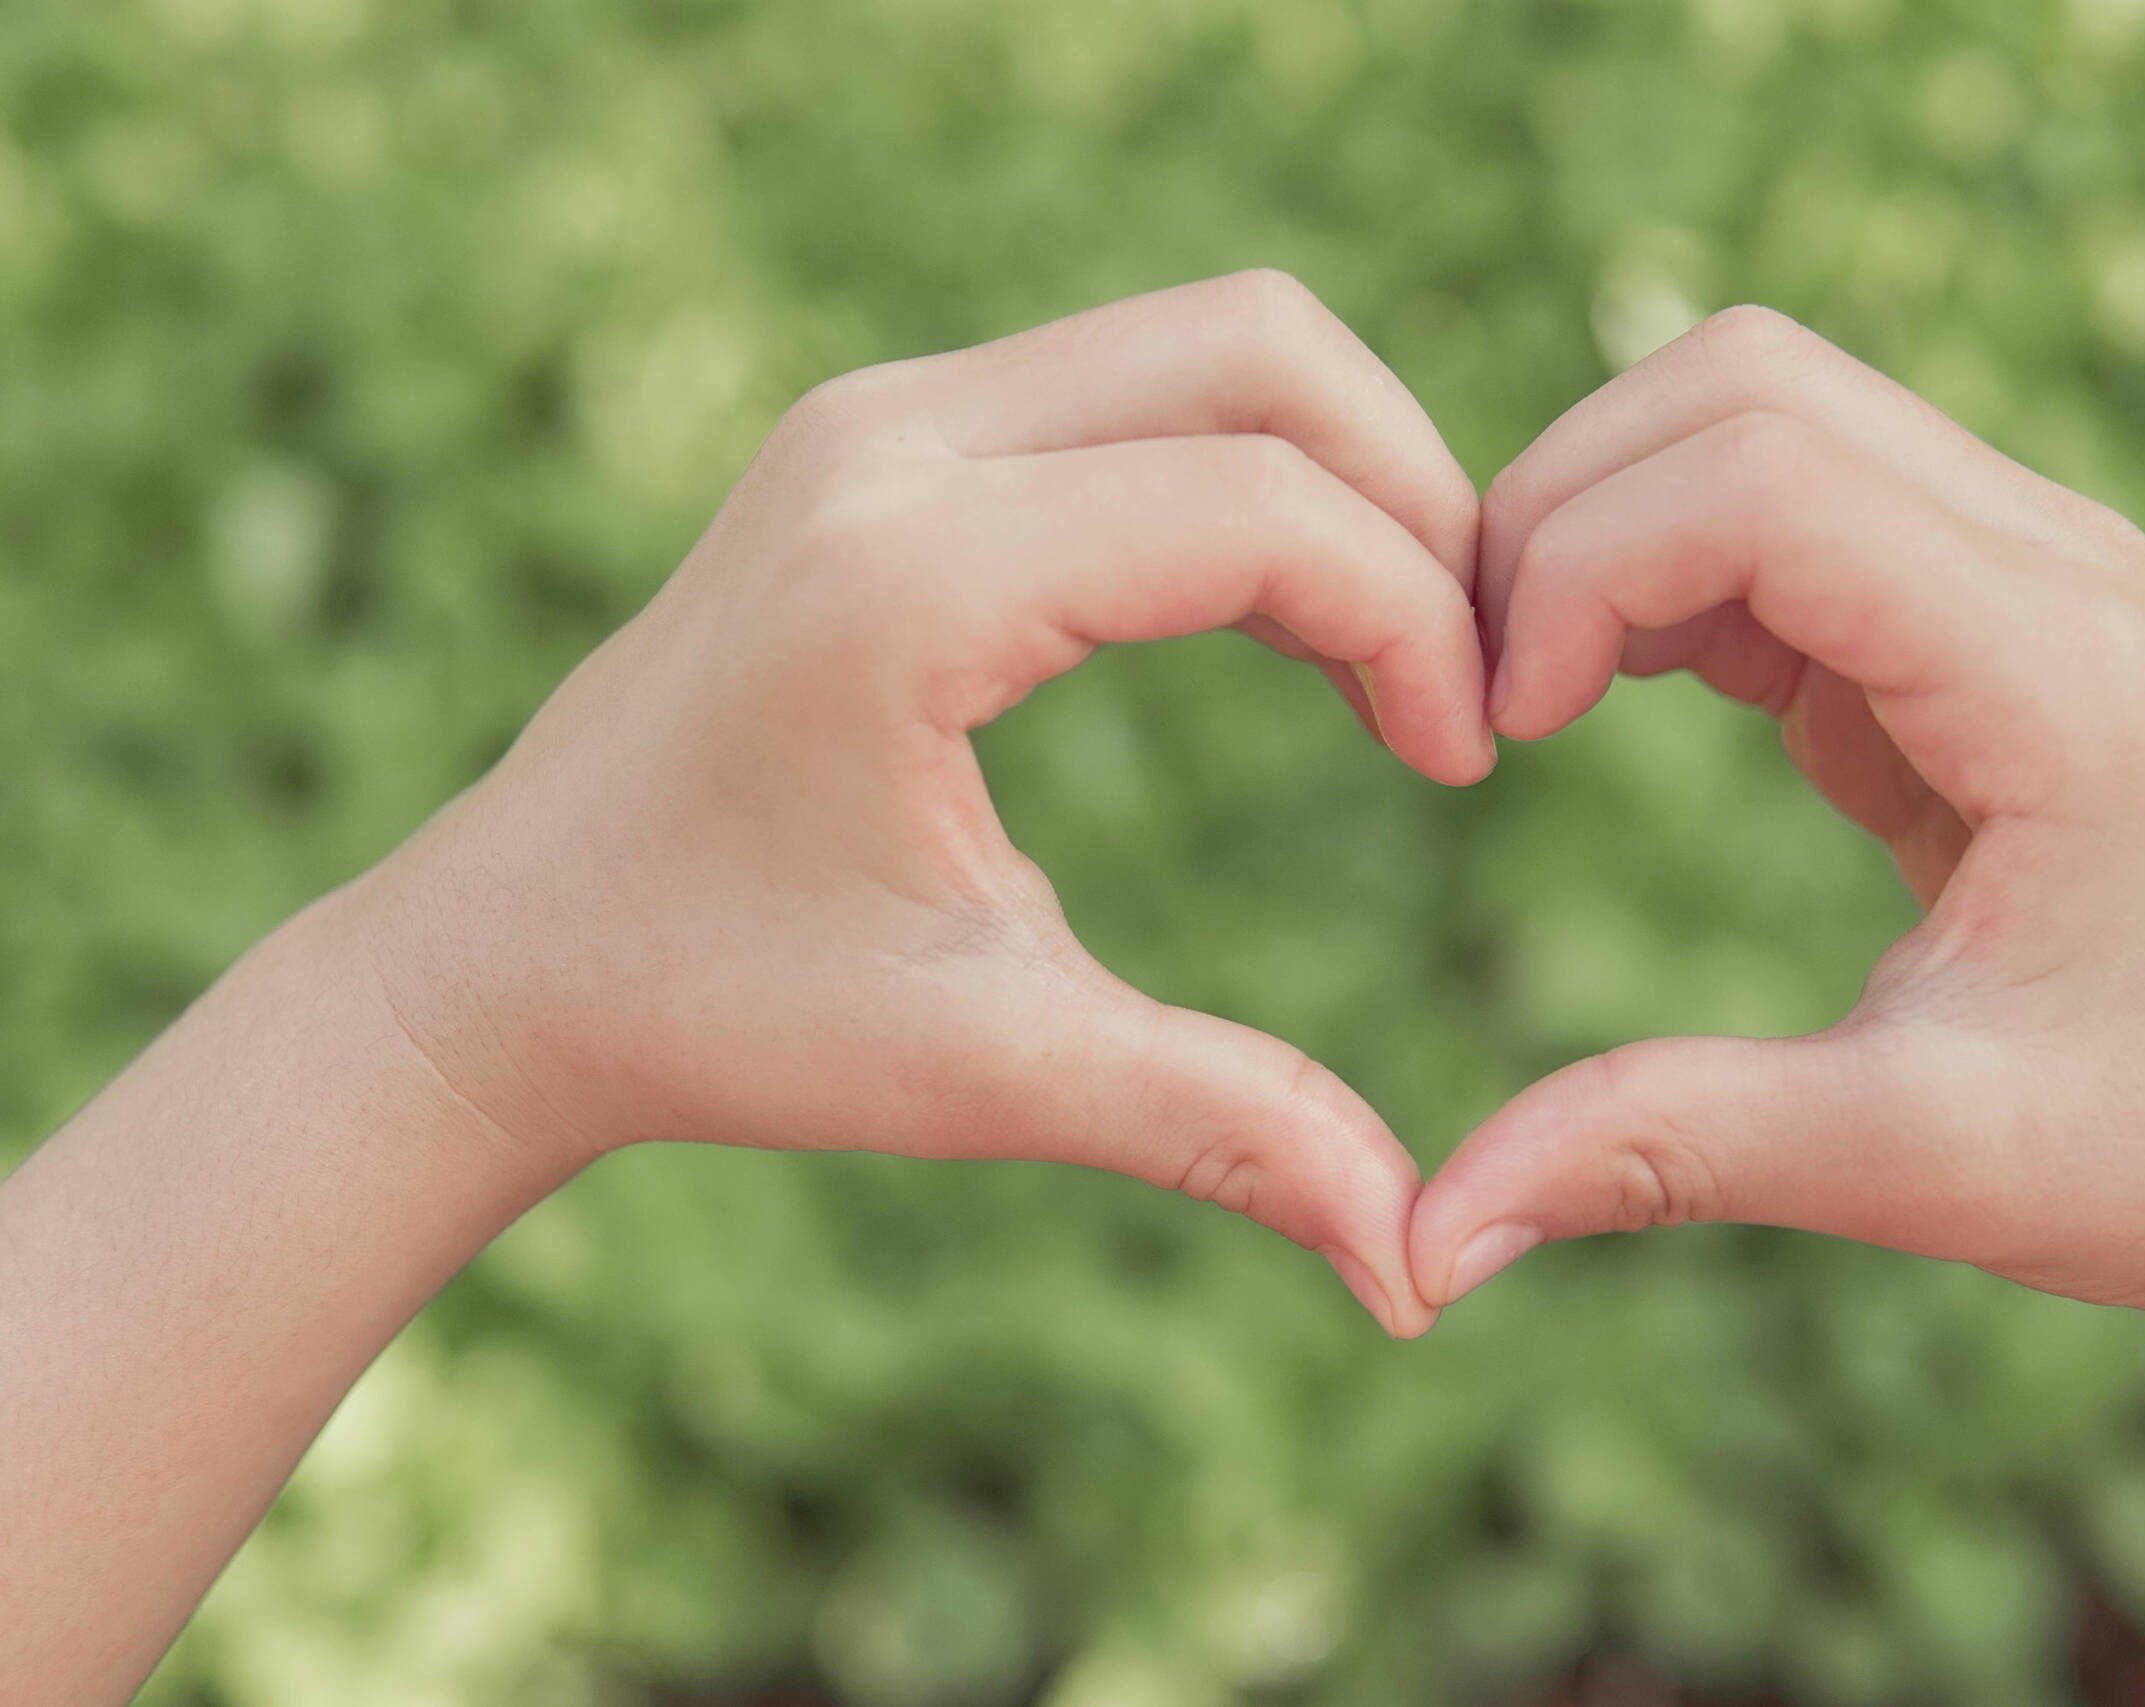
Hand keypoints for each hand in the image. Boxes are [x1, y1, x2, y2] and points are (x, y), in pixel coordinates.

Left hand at [355, 272, 1493, 1336]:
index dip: (1415, 621)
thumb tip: (1419, 1270)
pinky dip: (1248, 470)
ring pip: (1208, 343)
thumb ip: (1217, 1128)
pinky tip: (1285, 626)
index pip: (1258, 506)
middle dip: (1415, 496)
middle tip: (1461, 678)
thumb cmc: (719, 1017)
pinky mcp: (884, 433)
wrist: (508, 955)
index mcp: (905, 581)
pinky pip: (1133, 384)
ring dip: (1342, 473)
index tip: (1462, 767)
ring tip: (1393, 661)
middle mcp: (886, 441)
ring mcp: (878, 415)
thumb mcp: (983, 1068)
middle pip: (1263, 349)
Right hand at [1412, 307, 2144, 1365]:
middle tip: (1484, 699)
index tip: (1497, 734)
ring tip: (1530, 698)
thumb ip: (1667, 1150)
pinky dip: (1665, 568)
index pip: (1758, 476)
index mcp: (2054, 667)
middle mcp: (2052, 562)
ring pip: (1754, 413)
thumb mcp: (1916, 1161)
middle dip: (1562, 510)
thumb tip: (1433, 1240)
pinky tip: (1613, 695)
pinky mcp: (1978, 609)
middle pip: (1740, 386)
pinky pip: (1785, 504)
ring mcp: (2024, 565)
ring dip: (1607, 522)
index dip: (1575, 567)